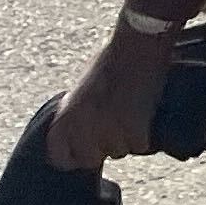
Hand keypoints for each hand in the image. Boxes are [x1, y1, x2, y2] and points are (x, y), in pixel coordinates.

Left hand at [46, 26, 173, 171]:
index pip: (59, 157)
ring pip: (119, 152)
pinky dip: (146, 135)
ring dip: (126, 139)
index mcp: (64, 117)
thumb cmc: (111, 61)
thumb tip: (81, 136)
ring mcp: (108, 130)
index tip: (86, 150)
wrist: (138, 45)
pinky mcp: (135, 129)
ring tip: (132, 115)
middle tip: (114, 128)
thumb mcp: (81, 90)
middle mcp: (82, 128)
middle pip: (91, 159)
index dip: (74, 155)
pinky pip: (141, 145)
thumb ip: (77, 116)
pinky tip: (145, 114)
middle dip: (102, 147)